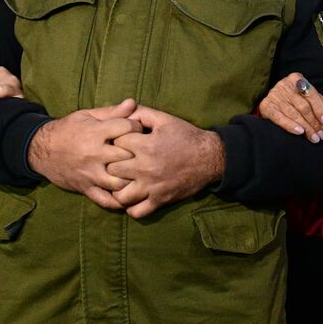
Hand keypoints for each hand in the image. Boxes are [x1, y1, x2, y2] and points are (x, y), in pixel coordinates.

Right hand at [26, 100, 143, 209]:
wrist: (41, 149)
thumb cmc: (68, 129)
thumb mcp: (87, 116)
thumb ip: (112, 112)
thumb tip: (133, 103)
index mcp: (96, 132)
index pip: (128, 128)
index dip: (137, 128)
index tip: (139, 131)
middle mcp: (94, 154)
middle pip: (127, 156)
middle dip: (138, 154)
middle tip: (143, 154)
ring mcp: (90, 173)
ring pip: (119, 182)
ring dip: (131, 179)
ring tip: (137, 175)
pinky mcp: (86, 188)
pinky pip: (106, 200)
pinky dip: (119, 201)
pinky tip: (127, 194)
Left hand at [108, 105, 225, 218]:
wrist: (210, 158)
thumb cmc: (186, 136)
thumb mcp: (164, 119)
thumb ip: (141, 113)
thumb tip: (123, 111)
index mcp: (146, 146)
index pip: (115, 144)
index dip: (116, 141)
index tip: (121, 143)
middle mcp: (145, 168)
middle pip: (112, 170)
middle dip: (113, 165)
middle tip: (119, 162)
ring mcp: (152, 187)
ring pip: (120, 196)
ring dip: (118, 189)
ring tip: (123, 182)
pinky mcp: (159, 200)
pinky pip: (136, 212)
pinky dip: (131, 207)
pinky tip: (134, 197)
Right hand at [257, 72, 322, 142]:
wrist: (272, 100)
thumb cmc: (294, 98)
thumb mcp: (307, 96)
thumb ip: (320, 100)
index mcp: (296, 78)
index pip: (311, 94)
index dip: (320, 108)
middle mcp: (284, 85)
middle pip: (303, 106)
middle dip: (313, 122)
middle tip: (320, 134)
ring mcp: (274, 95)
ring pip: (293, 113)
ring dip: (305, 127)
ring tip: (313, 137)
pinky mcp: (266, 106)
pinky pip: (279, 118)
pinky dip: (290, 125)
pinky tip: (299, 132)